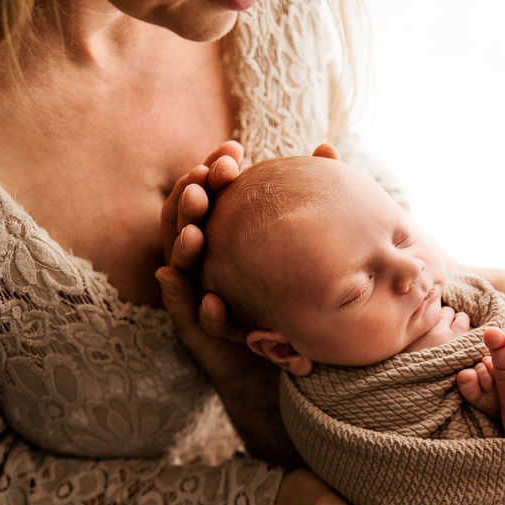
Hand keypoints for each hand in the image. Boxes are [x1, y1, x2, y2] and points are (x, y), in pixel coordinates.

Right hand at [156, 141, 299, 465]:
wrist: (295, 356)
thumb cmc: (297, 291)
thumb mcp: (304, 242)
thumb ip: (308, 196)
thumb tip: (326, 148)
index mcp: (222, 233)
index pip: (208, 193)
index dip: (212, 170)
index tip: (231, 152)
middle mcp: (204, 260)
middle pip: (185, 220)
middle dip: (191, 198)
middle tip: (206, 182)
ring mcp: (197, 292)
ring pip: (178, 262)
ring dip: (183, 243)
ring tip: (196, 232)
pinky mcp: (197, 328)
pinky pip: (186, 312)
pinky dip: (183, 297)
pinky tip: (189, 286)